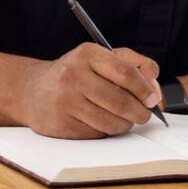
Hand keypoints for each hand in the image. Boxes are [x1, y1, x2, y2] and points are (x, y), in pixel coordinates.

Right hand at [21, 43, 160, 137]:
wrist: (33, 90)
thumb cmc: (77, 73)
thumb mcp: (102, 57)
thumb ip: (135, 64)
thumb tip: (154, 88)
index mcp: (87, 54)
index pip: (125, 72)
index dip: (144, 89)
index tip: (152, 99)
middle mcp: (73, 75)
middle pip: (120, 101)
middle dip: (140, 112)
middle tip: (144, 115)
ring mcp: (64, 101)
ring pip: (111, 122)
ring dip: (125, 124)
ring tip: (123, 119)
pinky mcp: (59, 124)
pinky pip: (96, 134)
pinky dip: (105, 131)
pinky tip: (100, 122)